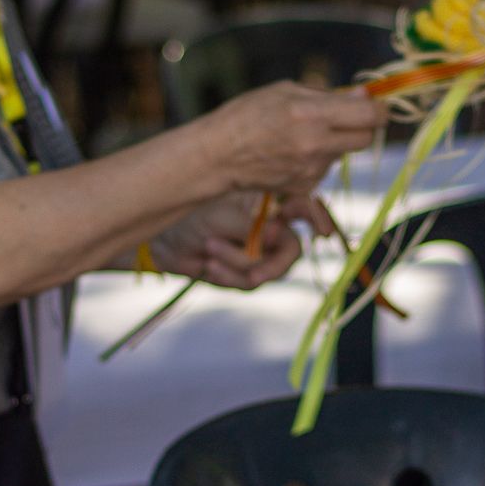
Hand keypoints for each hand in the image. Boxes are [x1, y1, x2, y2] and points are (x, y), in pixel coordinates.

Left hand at [153, 191, 332, 290]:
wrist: (162, 242)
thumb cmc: (191, 216)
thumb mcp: (222, 215)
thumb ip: (251, 226)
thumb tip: (274, 235)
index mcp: (268, 203)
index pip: (303, 207)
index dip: (318, 218)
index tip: (323, 233)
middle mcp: (268, 227)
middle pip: (291, 250)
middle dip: (271, 265)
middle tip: (254, 277)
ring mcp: (257, 252)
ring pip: (268, 269)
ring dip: (237, 265)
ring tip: (209, 250)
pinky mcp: (244, 273)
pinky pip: (249, 282)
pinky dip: (228, 275)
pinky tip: (207, 267)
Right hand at [200, 82, 386, 198]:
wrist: (218, 156)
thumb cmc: (246, 115)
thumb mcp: (284, 91)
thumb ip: (326, 95)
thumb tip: (363, 97)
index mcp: (312, 115)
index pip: (369, 117)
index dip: (379, 110)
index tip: (376, 107)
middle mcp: (316, 145)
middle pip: (365, 139)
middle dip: (361, 127)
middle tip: (345, 119)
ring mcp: (312, 169)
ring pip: (343, 154)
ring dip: (334, 143)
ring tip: (301, 135)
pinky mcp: (305, 187)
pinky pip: (325, 169)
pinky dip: (317, 160)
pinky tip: (292, 153)